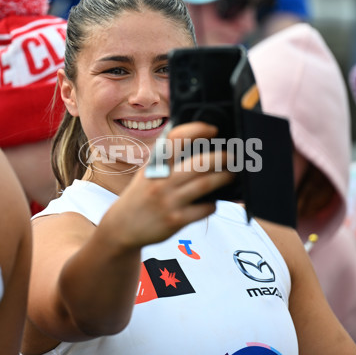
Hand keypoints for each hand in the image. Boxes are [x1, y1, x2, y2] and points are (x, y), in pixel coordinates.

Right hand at [101, 121, 234, 248]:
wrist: (122, 226)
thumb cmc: (141, 194)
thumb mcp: (148, 171)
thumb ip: (167, 158)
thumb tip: (198, 142)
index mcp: (155, 164)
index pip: (176, 138)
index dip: (197, 130)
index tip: (214, 129)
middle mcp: (161, 180)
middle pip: (200, 163)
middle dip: (222, 157)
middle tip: (233, 157)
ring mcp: (168, 201)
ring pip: (205, 184)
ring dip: (224, 178)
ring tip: (231, 175)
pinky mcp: (175, 220)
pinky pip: (204, 209)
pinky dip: (213, 204)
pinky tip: (213, 201)